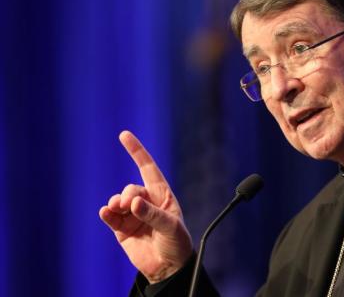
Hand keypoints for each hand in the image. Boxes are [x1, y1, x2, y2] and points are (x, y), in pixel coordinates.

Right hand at [99, 131, 191, 283]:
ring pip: (118, 201)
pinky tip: (106, 213)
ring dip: (116, 203)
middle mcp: (146, 201)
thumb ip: (152, 214)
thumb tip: (132, 203)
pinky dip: (107, 213)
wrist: (168, 267)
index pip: (147, 168)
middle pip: (131, 188)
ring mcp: (132, 215)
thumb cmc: (176, 243)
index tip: (124, 135)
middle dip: (128, 194)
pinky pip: (110, 216)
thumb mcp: (171, 227)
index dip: (137, 151)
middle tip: (130, 206)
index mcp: (161, 194)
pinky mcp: (122, 229)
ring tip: (118, 210)